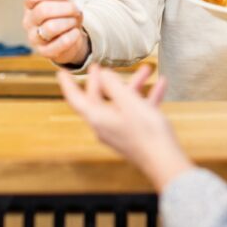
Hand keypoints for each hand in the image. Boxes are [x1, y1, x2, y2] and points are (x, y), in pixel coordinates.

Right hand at [23, 0, 88, 64]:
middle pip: (43, 10)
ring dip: (68, 22)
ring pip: (51, 27)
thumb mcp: (63, 3)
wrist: (69, 40)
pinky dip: (71, 37)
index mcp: (30, 6)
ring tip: (74, 22)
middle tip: (76, 9)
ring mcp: (34, 38)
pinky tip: (75, 33)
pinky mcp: (44, 51)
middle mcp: (28, 21)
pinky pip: (59, 43)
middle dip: (65, 8)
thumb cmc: (65, 17)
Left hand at [59, 65, 193, 190]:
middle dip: (104, 80)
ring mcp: (119, 130)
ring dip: (133, 85)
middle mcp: (104, 125)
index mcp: (98, 117)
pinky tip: (161, 85)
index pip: (75, 99)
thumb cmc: (146, 132)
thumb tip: (103, 74)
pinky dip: (145, 97)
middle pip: (98, 98)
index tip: (62, 72)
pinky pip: (135, 111)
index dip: (68, 84)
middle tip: (99, 66)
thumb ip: (113, 86)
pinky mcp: (132, 134)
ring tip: (147, 70)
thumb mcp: (129, 102)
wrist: (164, 161)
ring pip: (121, 102)